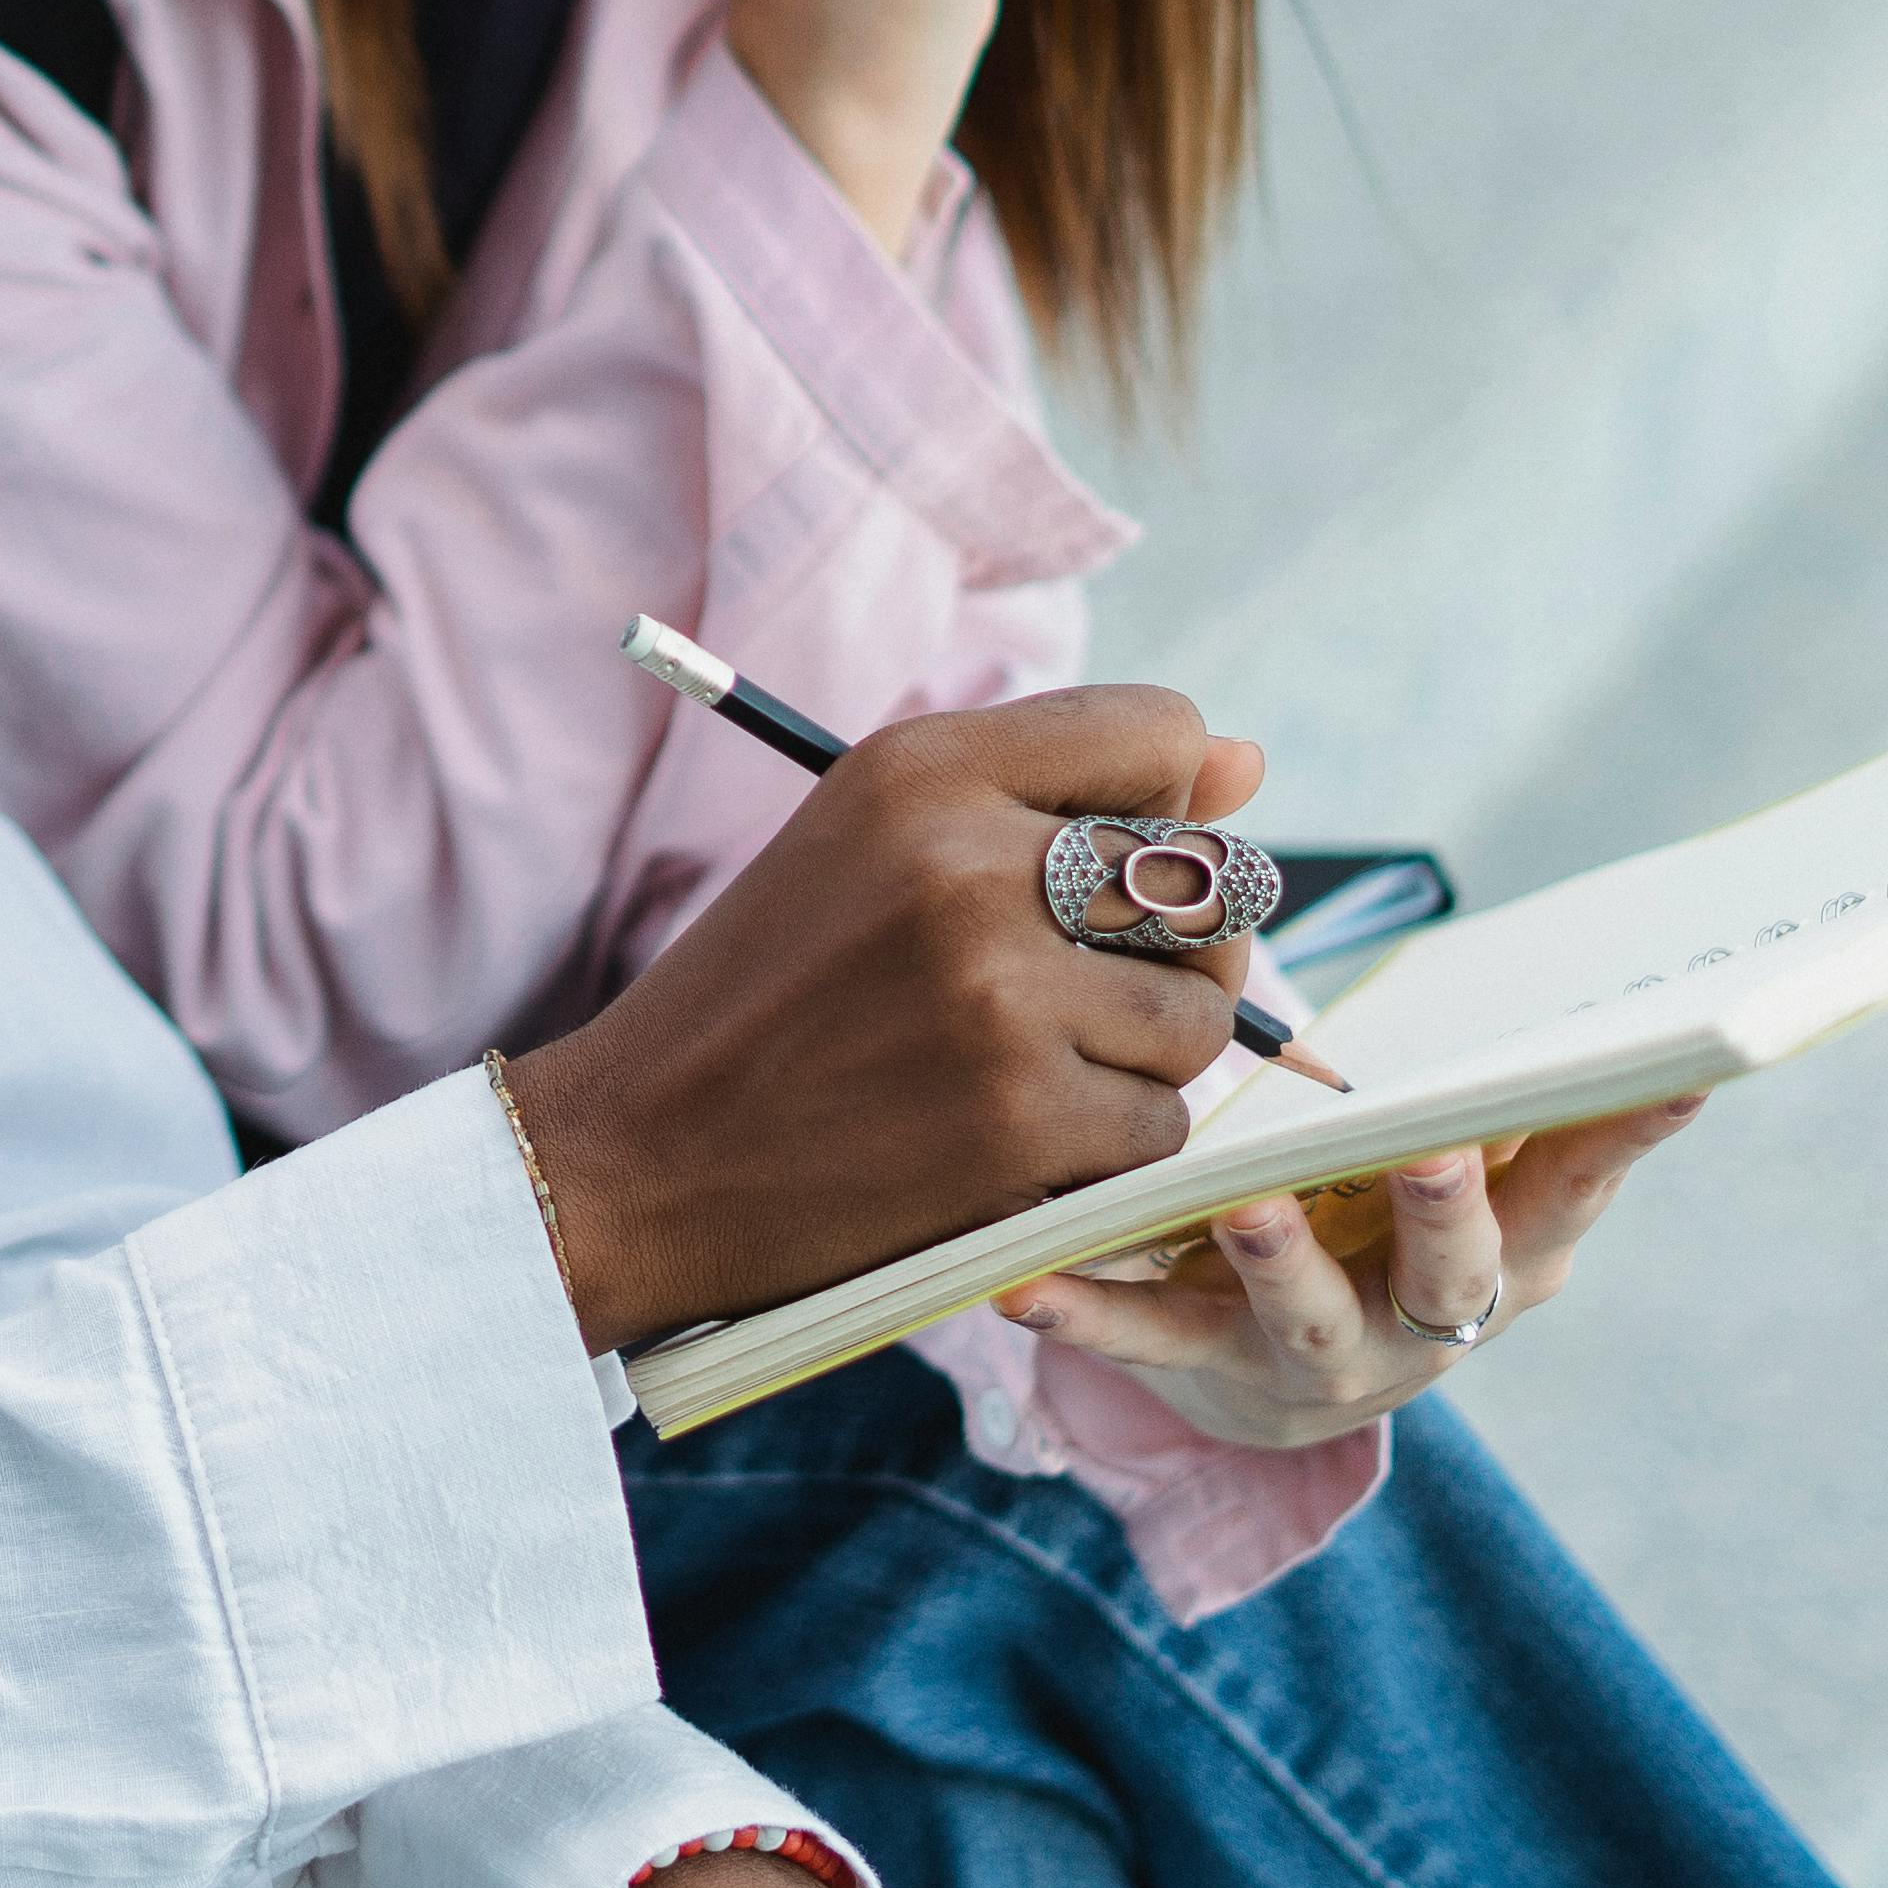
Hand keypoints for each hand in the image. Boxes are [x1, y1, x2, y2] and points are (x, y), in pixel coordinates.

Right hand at [504, 691, 1265, 1354]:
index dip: (1163, 806)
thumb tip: (1249, 762)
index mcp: (923, 768)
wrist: (639, 1156)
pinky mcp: (1022, 1120)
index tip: (1104, 867)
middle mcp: (967, 861)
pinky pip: (1159, 1128)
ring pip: (1198, 1016)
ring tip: (1023, 1067)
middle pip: (1206, 882)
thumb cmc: (772, 995)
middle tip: (1077, 990)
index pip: (1162, 730)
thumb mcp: (874, 844)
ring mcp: (1000, 994)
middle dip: (1172, 947)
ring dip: (1137, 1060)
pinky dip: (1100, 1151)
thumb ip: (1057, 793)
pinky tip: (1001, 1142)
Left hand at [994, 1099, 1709, 1450]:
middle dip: (1446, 1212)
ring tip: (1245, 1206)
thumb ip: (1510, 1080)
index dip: (1625, 1135)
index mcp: (1512, 1245)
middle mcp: (1432, 1319)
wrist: (1278, 1371)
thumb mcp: (1468, 1160)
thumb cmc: (1388, 1213)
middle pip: (1456, 1272)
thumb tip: (1591, 957)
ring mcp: (1324, 1357)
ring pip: (1310, 1318)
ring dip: (1281, 1260)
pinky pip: (1146, 1342)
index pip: (1581, 1184)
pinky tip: (1026, 1283)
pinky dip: (1088, 1316)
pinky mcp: (1211, 1372)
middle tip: (1432, 1150)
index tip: (1675, 1073)